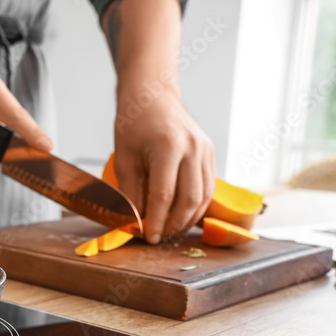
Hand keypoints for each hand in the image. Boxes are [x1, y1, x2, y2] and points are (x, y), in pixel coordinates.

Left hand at [113, 91, 215, 243]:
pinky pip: (208, 186)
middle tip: (160, 238)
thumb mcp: (124, 158)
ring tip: (171, 231)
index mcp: (168, 146)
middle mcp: (193, 148)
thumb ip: (131, 191)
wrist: (153, 97)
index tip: (148, 237)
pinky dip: (197, 205)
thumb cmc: (134, 124)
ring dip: (188, 219)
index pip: (164, 195)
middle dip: (174, 224)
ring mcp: (205, 150)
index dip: (157, 220)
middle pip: (189, 199)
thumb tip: (135, 221)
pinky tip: (183, 215)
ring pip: (204, 196)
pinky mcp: (210, 153)